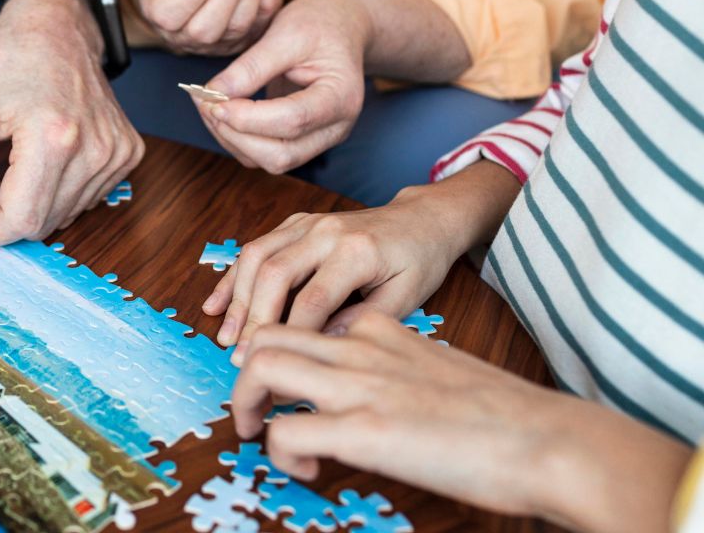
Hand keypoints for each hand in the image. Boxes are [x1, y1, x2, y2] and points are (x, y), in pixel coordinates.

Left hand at [0, 0, 143, 244]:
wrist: (55, 25)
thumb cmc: (3, 58)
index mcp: (54, 136)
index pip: (22, 219)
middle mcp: (95, 149)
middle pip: (43, 222)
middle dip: (1, 215)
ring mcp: (116, 152)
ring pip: (64, 215)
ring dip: (27, 204)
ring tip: (5, 169)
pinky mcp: (127, 152)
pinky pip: (84, 198)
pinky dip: (54, 192)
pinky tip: (35, 163)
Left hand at [197, 0, 371, 173]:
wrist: (342, 27)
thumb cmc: (320, 24)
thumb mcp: (287, 32)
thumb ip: (252, 66)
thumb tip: (214, 94)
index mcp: (341, 97)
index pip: (293, 120)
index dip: (249, 117)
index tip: (215, 101)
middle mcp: (335, 127)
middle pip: (282, 155)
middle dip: (237, 135)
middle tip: (206, 104)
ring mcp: (319, 139)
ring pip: (270, 161)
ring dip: (232, 139)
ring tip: (208, 105)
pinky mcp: (300, 140)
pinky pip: (264, 155)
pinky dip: (237, 139)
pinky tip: (220, 112)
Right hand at [203, 194, 462, 353]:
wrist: (422, 218)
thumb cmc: (418, 261)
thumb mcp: (407, 296)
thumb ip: (363, 320)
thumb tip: (318, 345)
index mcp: (357, 251)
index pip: (313, 299)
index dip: (292, 337)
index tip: (281, 371)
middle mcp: (325, 231)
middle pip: (275, 274)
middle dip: (254, 319)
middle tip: (241, 358)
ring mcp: (306, 223)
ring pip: (256, 257)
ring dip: (238, 300)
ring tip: (226, 337)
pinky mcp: (295, 223)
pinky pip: (255, 247)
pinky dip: (233, 277)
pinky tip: (215, 305)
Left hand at [231, 316, 693, 532]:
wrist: (547, 439)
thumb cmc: (502, 415)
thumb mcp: (435, 369)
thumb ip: (394, 369)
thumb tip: (368, 398)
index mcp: (380, 330)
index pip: (303, 321)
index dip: (280, 353)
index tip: (284, 390)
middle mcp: (360, 348)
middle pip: (267, 335)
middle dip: (244, 373)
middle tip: (253, 411)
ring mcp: (359, 385)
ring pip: (260, 367)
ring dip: (245, 404)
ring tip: (259, 434)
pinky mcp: (363, 430)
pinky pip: (286, 433)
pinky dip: (282, 455)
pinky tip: (309, 471)